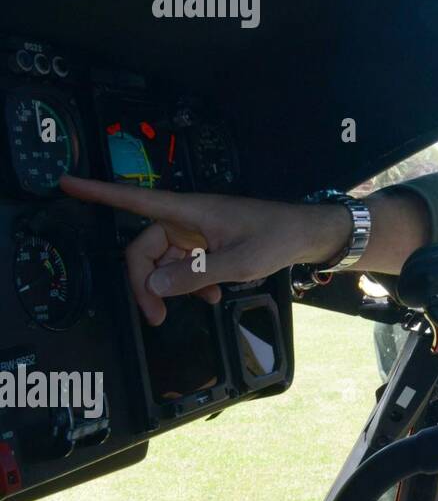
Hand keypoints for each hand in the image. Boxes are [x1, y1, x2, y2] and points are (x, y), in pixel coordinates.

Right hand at [59, 174, 347, 325]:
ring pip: (164, 261)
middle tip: (156, 317)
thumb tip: (154, 284)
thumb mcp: (239, 262)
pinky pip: (185, 264)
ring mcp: (198, 231)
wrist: (309, 235)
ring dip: (173, 286)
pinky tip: (211, 297)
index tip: (65, 183)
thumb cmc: (278, 238)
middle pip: (144, 248)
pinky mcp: (209, 243)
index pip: (135, 200)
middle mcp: (187, 218)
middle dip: (145, 282)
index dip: (98, 193)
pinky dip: (191, 283)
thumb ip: (195, 275)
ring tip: (200, 304)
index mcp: (189, 211)